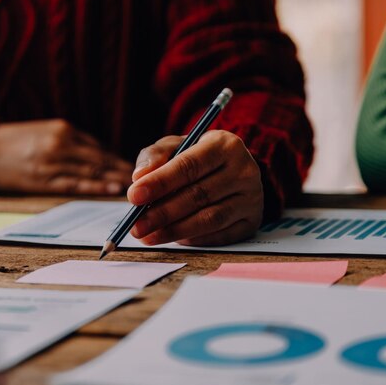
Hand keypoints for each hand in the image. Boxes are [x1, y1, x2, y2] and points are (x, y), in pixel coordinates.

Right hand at [0, 119, 132, 193]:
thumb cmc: (16, 142)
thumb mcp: (47, 133)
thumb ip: (74, 144)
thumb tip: (103, 159)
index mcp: (64, 130)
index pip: (100, 147)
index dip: (121, 159)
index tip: (142, 167)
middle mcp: (61, 143)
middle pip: (101, 158)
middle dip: (125, 169)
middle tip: (151, 178)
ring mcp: (52, 161)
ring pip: (92, 171)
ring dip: (116, 179)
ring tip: (138, 187)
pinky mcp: (42, 178)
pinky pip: (75, 184)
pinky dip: (96, 187)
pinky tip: (112, 190)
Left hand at [127, 130, 263, 245]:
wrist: (233, 170)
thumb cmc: (197, 157)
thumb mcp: (176, 146)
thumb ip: (155, 156)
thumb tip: (139, 177)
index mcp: (225, 145)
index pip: (190, 166)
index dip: (160, 182)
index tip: (134, 196)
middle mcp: (244, 170)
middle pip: (199, 195)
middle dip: (163, 213)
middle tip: (136, 225)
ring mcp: (251, 198)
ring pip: (209, 219)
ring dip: (175, 230)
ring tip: (148, 236)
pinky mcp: (252, 222)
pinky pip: (219, 235)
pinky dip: (194, 239)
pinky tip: (174, 238)